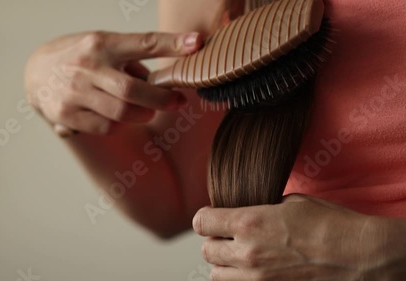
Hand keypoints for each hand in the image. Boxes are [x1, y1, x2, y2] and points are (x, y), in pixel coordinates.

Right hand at [24, 31, 201, 135]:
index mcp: (101, 43)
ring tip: (146, 110)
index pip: (143, 43)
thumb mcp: (103, 46)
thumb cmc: (80, 57)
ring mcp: (75, 92)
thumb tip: (162, 80)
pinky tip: (117, 118)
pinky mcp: (67, 114)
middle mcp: (87, 66)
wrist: (35, 72)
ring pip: (122, 112)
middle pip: (134, 90)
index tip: (197, 44)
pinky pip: (106, 127)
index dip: (172, 43)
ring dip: (143, 114)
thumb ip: (131, 61)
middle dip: (162, 99)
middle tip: (176, 102)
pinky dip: (119, 125)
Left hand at [193, 194, 405, 280]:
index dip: (205, 218)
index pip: (201, 222)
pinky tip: (253, 270)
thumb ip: (260, 209)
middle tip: (229, 237)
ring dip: (224, 264)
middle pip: (206, 250)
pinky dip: (239, 279)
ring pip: (217, 274)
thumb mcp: (291, 203)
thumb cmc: (330, 224)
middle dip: (215, 241)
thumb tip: (247, 213)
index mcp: (249, 222)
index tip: (212, 217)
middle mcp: (247, 253)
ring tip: (240, 256)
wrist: (359, 257)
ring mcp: (256, 278)